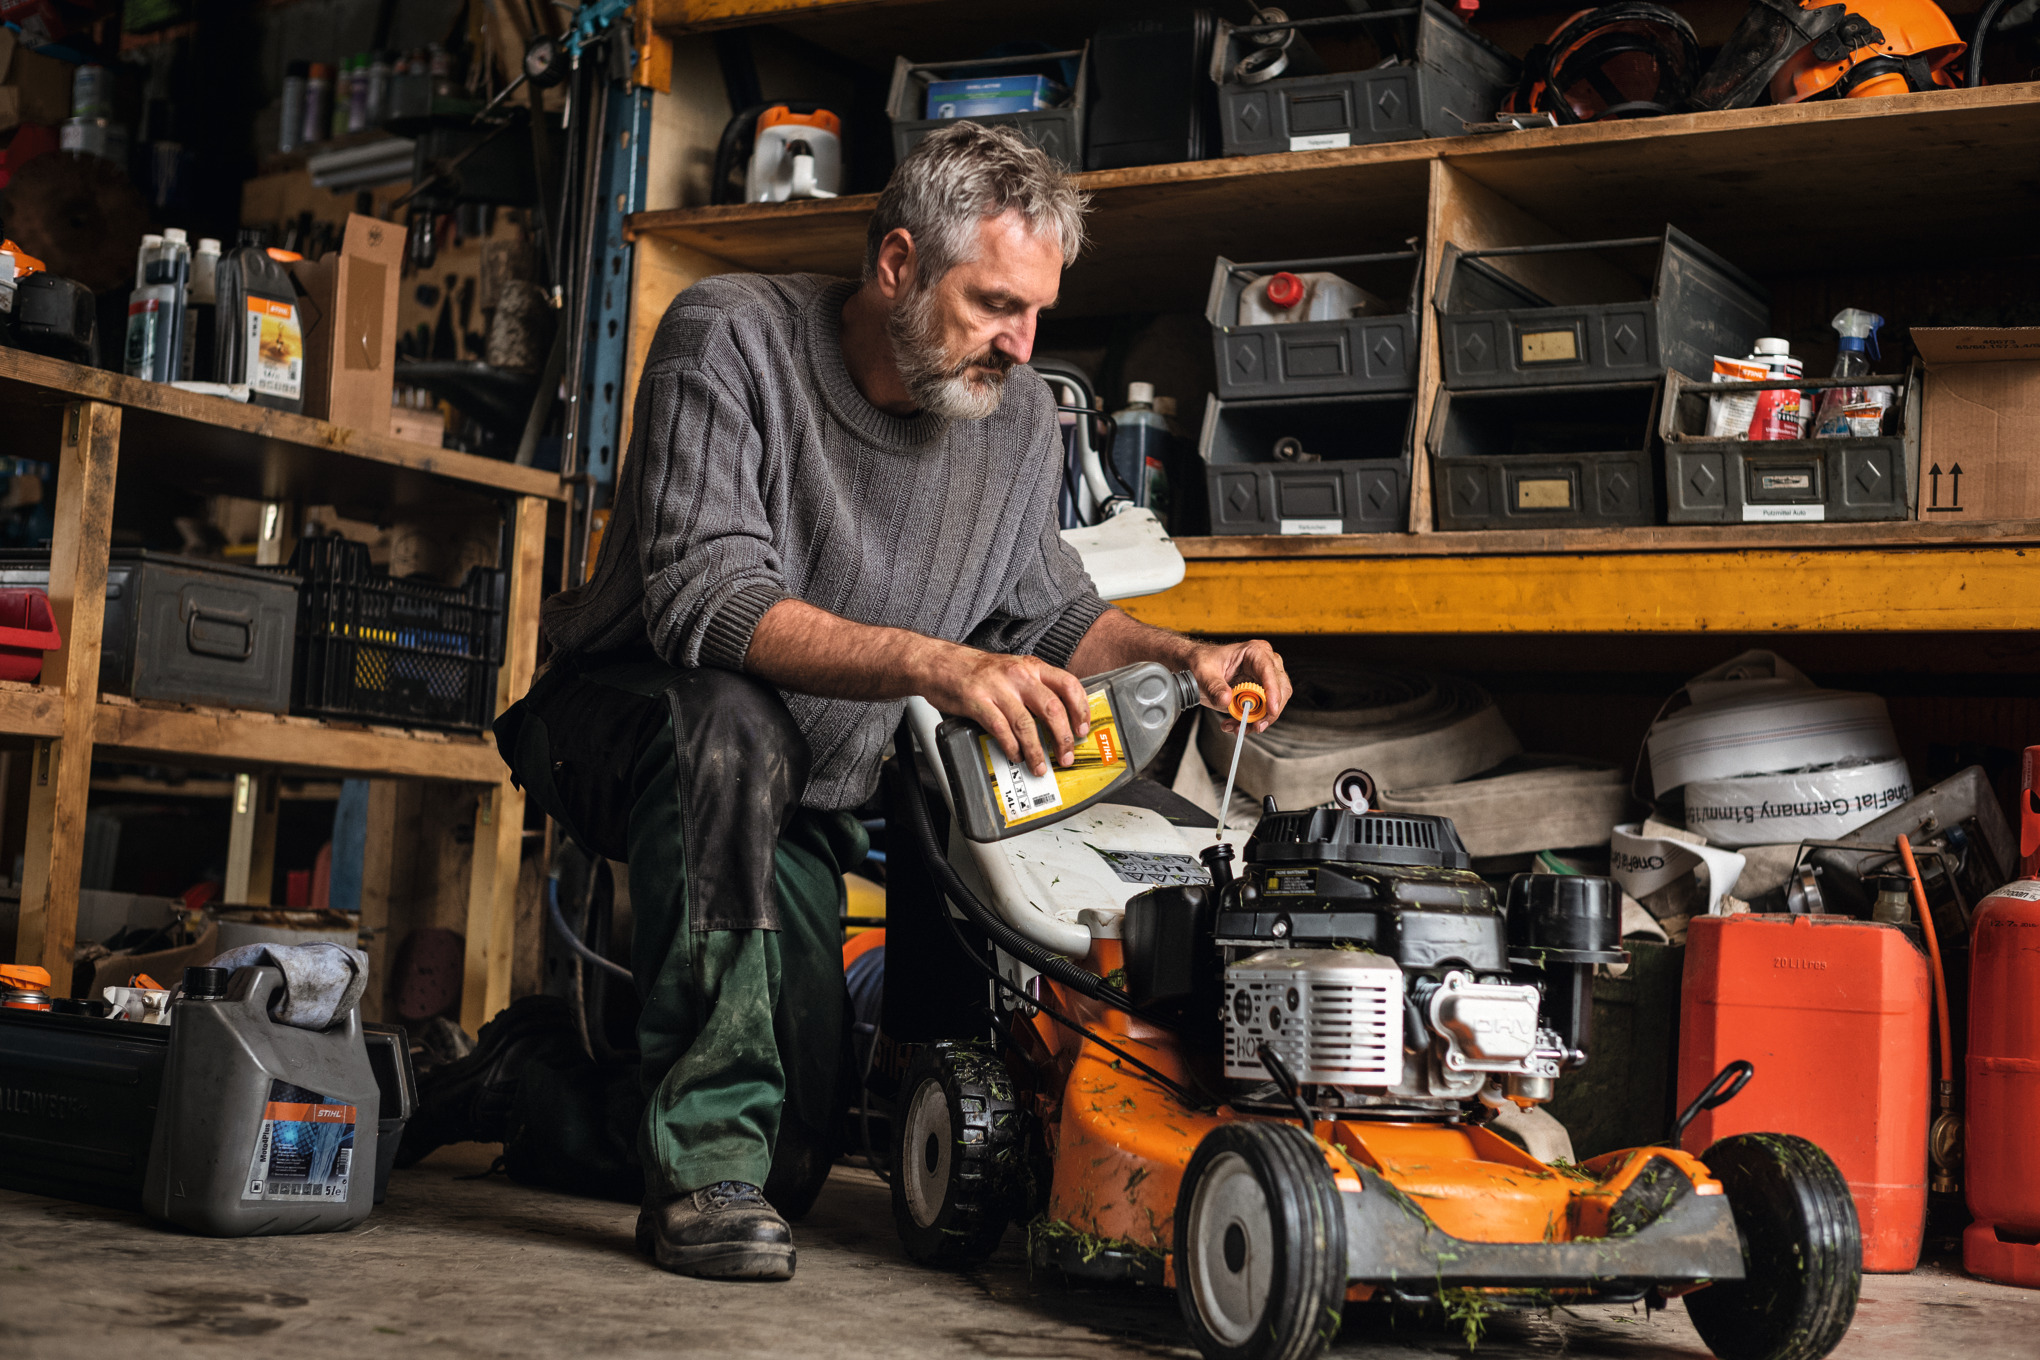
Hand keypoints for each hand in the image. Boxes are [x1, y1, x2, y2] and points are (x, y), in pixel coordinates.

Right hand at [912, 642, 1090, 776]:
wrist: (940, 663)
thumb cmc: (977, 671)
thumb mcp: (1013, 670)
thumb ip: (1035, 688)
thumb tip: (1058, 718)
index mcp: (1032, 666)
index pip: (1068, 685)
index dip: (1081, 710)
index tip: (1083, 730)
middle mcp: (1018, 674)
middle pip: (1052, 708)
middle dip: (1063, 737)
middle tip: (1066, 756)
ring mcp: (997, 687)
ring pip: (1027, 724)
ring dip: (1037, 750)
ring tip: (1039, 766)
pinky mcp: (977, 701)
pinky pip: (1001, 729)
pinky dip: (1011, 747)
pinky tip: (1015, 755)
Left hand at [1187, 639, 1290, 733]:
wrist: (1197, 668)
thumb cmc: (1202, 663)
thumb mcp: (1203, 673)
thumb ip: (1214, 687)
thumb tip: (1226, 699)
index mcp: (1255, 652)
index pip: (1269, 671)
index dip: (1273, 691)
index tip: (1270, 710)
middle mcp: (1265, 664)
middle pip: (1280, 690)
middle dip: (1268, 712)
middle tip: (1253, 726)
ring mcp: (1266, 679)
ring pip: (1275, 704)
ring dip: (1258, 720)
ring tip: (1235, 726)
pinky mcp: (1261, 694)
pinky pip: (1265, 711)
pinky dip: (1252, 721)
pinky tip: (1235, 724)